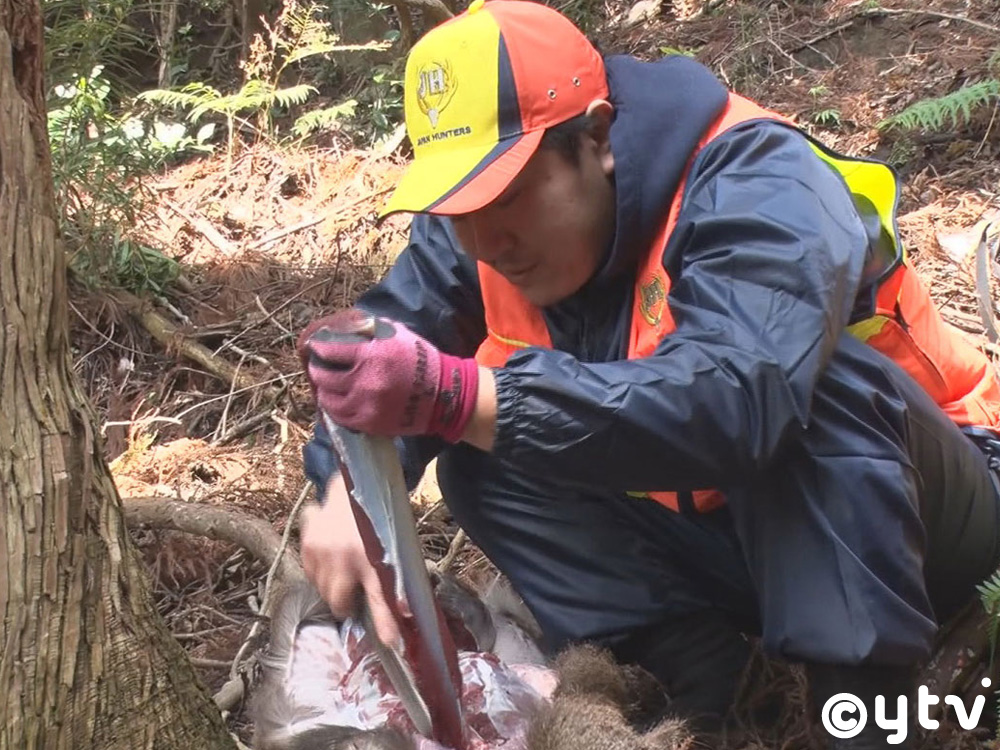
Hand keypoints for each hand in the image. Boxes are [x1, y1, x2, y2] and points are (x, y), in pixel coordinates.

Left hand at [297, 309, 478, 440]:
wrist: (444, 395)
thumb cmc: (420, 359)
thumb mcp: (397, 333)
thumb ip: (369, 328)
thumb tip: (342, 327)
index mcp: (371, 355)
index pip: (329, 350)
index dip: (319, 348)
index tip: (316, 347)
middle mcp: (364, 382)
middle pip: (323, 377)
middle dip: (318, 370)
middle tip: (319, 367)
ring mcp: (366, 406)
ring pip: (328, 400)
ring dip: (325, 392)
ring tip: (328, 386)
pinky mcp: (370, 424)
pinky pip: (341, 418)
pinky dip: (336, 409)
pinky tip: (340, 402)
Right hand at [299, 474, 400, 647]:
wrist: (359, 482)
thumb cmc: (381, 519)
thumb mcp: (396, 547)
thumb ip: (395, 578)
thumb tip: (404, 610)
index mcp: (373, 558)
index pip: (381, 598)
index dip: (385, 624)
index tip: (391, 644)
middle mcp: (344, 556)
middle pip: (338, 601)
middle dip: (344, 603)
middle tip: (352, 594)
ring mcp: (321, 549)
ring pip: (320, 587)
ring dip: (330, 585)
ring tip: (342, 567)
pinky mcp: (307, 540)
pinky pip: (309, 570)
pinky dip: (317, 568)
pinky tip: (329, 554)